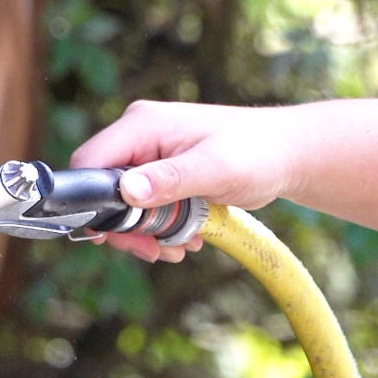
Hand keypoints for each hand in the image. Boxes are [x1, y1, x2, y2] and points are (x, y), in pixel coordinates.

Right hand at [70, 100, 301, 263]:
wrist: (287, 154)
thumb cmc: (257, 153)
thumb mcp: (215, 169)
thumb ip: (170, 179)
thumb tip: (127, 192)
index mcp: (141, 125)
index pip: (91, 161)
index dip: (91, 200)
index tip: (114, 236)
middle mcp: (138, 135)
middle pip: (103, 186)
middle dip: (126, 225)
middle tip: (154, 251)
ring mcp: (149, 152)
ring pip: (124, 200)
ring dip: (146, 230)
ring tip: (178, 247)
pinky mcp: (162, 169)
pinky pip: (145, 203)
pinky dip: (160, 225)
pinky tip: (186, 237)